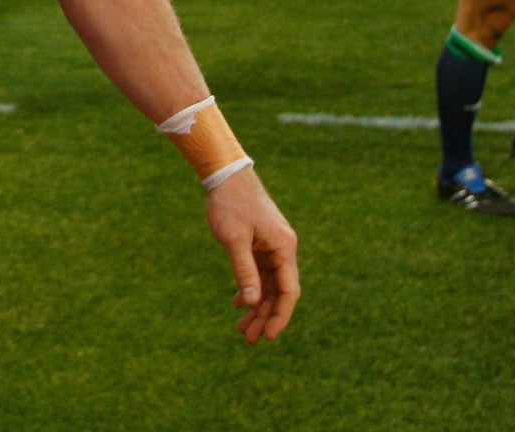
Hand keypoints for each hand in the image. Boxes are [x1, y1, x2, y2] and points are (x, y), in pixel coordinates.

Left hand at [205, 167, 300, 342]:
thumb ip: (244, 271)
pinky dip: (251, 288)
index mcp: (284, 247)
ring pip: (269, 284)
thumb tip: (252, 302)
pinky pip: (261, 273)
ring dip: (257, 306)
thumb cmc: (231, 203)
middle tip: (248, 339)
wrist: (226, 175)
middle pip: (278, 291)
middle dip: (265, 316)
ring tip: (242, 328)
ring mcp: (273, 246)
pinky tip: (239, 303)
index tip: (268, 336)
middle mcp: (283, 248)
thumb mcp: (234, 239)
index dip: (280, 316)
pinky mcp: (262, 243)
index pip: (288, 291)